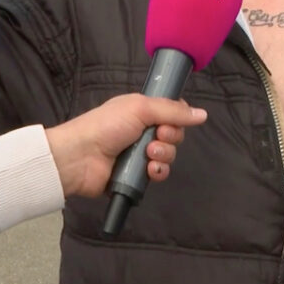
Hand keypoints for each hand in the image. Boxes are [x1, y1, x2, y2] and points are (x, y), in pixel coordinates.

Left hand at [44, 94, 207, 197]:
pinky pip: (159, 175)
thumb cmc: (106, 125)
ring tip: (148, 155)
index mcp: (141, 112)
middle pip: (174, 135)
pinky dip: (158, 172)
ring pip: (168, 156)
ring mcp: (139, 154)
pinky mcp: (136, 175)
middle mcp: (142, 132)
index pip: (172, 114)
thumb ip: (173, 110)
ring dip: (164, 155)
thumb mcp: (140, 108)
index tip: (171, 120)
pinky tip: (149, 171)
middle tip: (156, 136)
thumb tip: (202, 114)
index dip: (178, 118)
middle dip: (170, 138)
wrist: (80, 156)